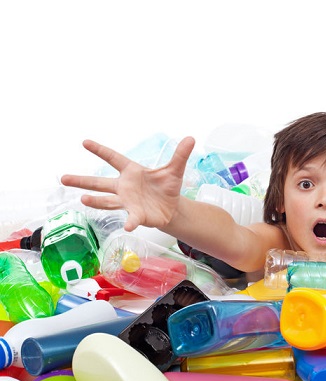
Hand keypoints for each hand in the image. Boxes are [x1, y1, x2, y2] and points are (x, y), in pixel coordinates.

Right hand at [61, 136, 195, 231]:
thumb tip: (191, 138)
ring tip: (82, 199)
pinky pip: (131, 218)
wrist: (172, 207)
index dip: (100, 150)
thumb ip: (180, 155)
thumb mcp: (174, 170)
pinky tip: (127, 225)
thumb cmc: (168, 187)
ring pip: (106, 201)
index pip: (113, 158)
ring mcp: (127, 201)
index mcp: (132, 171)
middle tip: (63, 178)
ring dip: (96, 201)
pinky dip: (130, 222)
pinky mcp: (136, 214)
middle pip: (100, 182)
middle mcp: (124, 186)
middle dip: (82, 181)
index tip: (85, 142)